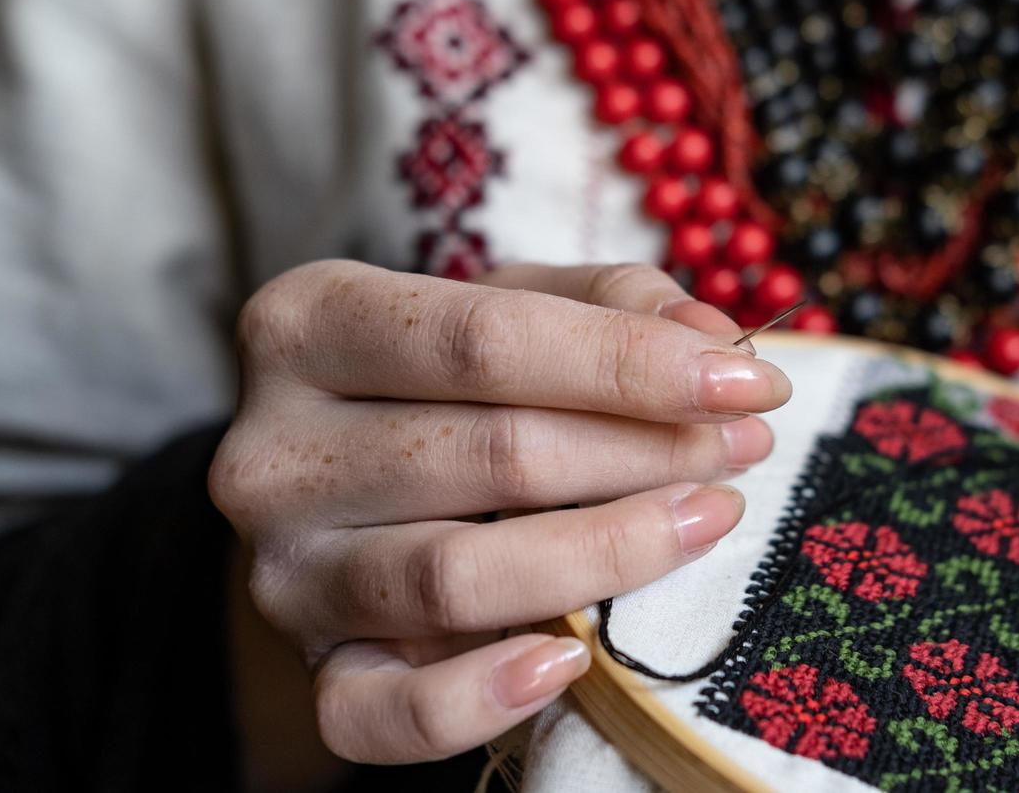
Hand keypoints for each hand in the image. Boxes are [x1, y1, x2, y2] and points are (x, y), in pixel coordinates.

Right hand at [209, 260, 790, 764]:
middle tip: (742, 449)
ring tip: (706, 519)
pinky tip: (575, 657)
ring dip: (609, 552)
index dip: (628, 363)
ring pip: (455, 576)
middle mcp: (274, 448)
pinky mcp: (312, 669)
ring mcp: (283, 570)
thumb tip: (712, 338)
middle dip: (645, 451)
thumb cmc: (442, 381)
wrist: (346, 492)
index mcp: (309, 323)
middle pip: (490, 453)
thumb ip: (605, 303)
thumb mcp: (509, 306)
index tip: (744, 383)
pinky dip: (481, 699)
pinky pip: (383, 714)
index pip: (485, 339)